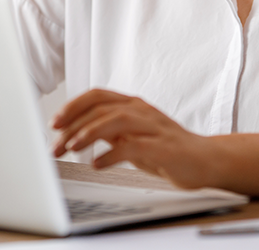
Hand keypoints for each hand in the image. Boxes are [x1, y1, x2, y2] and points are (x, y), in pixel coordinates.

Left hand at [50, 88, 214, 188]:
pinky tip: (97, 164)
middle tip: (55, 144)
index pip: (97, 95)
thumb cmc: (165, 148)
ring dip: (90, 132)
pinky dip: (111, 154)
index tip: (54, 123)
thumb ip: (107, 130)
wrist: (204, 160)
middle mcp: (141, 110)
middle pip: (101, 107)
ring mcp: (153, 126)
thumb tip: (74, 132)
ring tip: (72, 147)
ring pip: (116, 119)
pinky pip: (133, 146)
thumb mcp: (130, 136)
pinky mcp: (162, 146)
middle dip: (74, 125)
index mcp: (132, 104)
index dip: (73, 106)